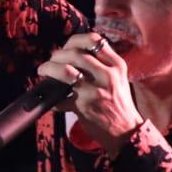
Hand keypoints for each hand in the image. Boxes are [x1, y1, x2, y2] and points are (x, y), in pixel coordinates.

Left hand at [35, 32, 142, 152]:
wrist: (127, 131)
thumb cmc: (119, 103)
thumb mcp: (118, 78)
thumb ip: (103, 63)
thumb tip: (73, 52)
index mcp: (116, 65)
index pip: (94, 40)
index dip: (74, 40)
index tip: (66, 47)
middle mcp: (107, 75)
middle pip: (75, 54)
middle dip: (57, 55)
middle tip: (51, 60)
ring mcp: (95, 90)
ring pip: (65, 71)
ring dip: (49, 69)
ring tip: (43, 71)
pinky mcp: (83, 106)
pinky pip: (60, 98)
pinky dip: (51, 98)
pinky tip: (51, 99)